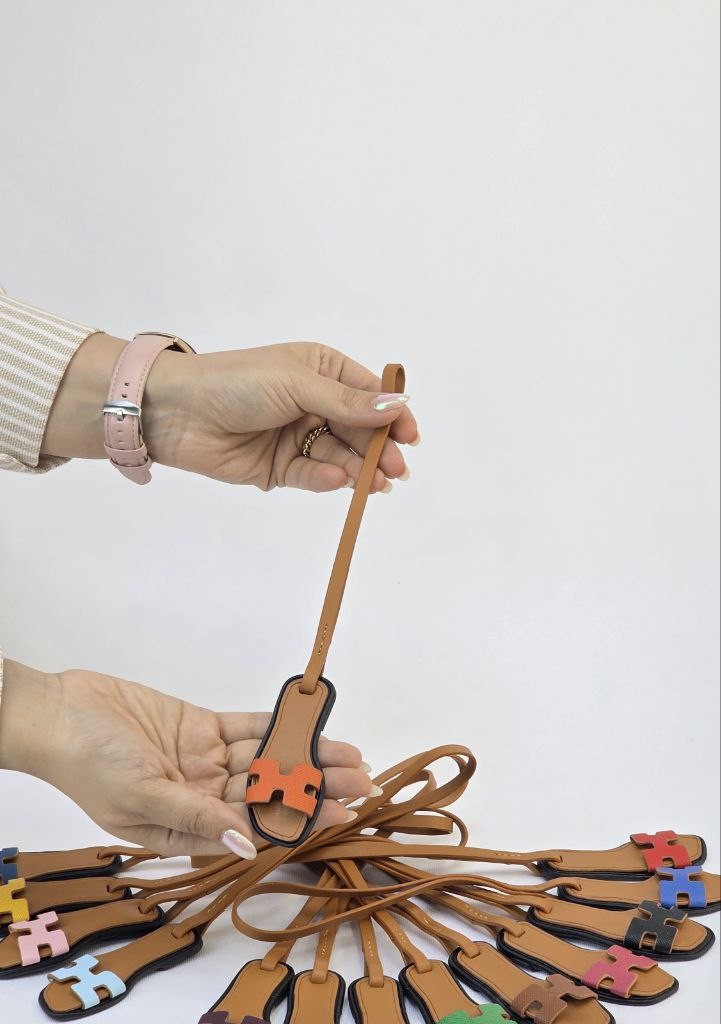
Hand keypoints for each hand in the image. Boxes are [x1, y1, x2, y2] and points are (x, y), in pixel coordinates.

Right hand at [0, 661, 373, 857]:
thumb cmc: (88, 764)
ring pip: (266, 760)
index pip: (255, 829)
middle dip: (317, 787)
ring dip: (306, 756)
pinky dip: (277, 726)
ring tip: (350, 754)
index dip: (301, 820)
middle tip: (362, 780)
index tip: (342, 812)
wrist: (60, 712)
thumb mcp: (140, 797)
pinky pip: (246, 728)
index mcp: (186, 829)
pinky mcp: (200, 727)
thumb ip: (195, 819)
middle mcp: (202, 797)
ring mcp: (203, 761)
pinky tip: (310, 725)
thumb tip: (247, 847)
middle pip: (270, 794)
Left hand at [43, 335, 418, 491]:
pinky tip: (338, 481)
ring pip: (340, 457)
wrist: (177, 412)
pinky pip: (313, 475)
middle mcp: (315, 403)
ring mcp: (298, 437)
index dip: (392, 415)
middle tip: (395, 469)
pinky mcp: (280, 468)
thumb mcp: (297, 383)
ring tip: (377, 483)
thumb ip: (347, 401)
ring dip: (359, 470)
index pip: (369, 395)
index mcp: (322, 371)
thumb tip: (397, 405)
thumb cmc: (237, 381)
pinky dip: (327, 479)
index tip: (410, 436)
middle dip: (378, 449)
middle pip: (359, 431)